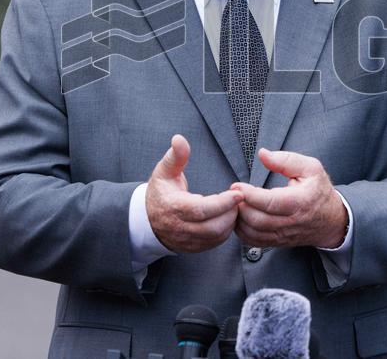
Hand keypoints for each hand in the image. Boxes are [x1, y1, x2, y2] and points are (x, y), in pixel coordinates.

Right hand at [146, 134, 243, 252]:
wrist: (147, 220)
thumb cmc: (160, 192)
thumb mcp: (164, 171)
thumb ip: (176, 156)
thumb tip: (179, 139)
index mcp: (174, 207)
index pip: (201, 210)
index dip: (222, 203)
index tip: (238, 194)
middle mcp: (180, 227)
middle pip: (212, 227)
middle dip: (230, 213)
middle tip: (239, 200)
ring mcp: (187, 240)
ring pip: (215, 237)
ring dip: (229, 223)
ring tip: (234, 207)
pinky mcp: (193, 248)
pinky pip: (214, 243)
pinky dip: (225, 231)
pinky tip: (227, 218)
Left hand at [230, 149, 347, 248]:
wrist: (332, 220)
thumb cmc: (319, 191)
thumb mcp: (310, 168)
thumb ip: (286, 159)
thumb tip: (263, 154)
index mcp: (300, 201)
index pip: (269, 202)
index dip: (249, 195)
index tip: (237, 186)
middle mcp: (291, 221)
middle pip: (258, 220)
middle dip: (240, 207)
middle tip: (232, 195)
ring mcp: (284, 234)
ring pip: (254, 233)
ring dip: (239, 220)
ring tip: (235, 205)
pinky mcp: (278, 242)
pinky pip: (255, 242)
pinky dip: (242, 231)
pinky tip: (240, 218)